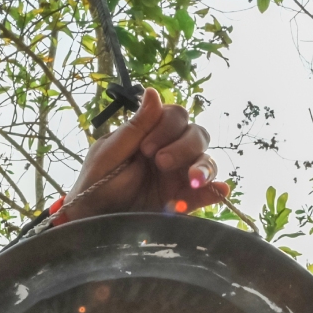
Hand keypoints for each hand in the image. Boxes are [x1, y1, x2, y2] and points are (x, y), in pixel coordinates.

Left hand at [57, 88, 228, 220]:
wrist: (92, 221)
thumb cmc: (96, 183)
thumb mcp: (110, 153)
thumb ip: (135, 126)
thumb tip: (153, 91)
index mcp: (151, 135)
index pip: (176, 116)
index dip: (167, 126)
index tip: (145, 147)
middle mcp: (170, 151)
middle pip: (196, 135)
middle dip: (182, 145)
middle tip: (159, 162)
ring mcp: (178, 177)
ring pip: (206, 161)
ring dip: (202, 166)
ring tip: (192, 179)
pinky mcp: (182, 201)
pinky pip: (205, 194)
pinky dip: (215, 191)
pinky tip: (220, 191)